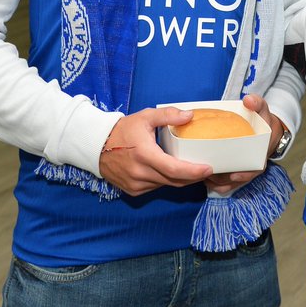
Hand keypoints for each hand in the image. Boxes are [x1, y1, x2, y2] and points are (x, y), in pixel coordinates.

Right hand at [98, 108, 212, 195]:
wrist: (97, 146)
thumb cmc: (123, 130)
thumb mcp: (145, 117)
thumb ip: (168, 115)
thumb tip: (190, 115)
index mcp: (144, 155)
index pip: (173, 169)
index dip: (193, 171)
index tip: (208, 168)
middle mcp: (140, 173)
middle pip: (174, 180)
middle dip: (193, 177)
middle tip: (206, 169)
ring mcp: (136, 185)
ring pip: (166, 185)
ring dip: (179, 179)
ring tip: (191, 169)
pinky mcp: (133, 191)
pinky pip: (156, 187)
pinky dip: (166, 181)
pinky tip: (170, 172)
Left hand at [204, 94, 282, 194]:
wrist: (264, 129)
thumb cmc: (261, 120)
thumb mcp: (261, 109)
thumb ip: (256, 103)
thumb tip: (248, 100)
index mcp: (259, 155)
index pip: (254, 170)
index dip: (244, 175)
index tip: (234, 176)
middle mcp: (252, 166)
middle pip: (238, 180)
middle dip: (224, 181)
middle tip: (209, 177)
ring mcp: (242, 170)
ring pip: (229, 184)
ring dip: (217, 183)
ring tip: (203, 178)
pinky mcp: (234, 171)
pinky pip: (224, 183)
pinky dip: (215, 184)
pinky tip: (203, 179)